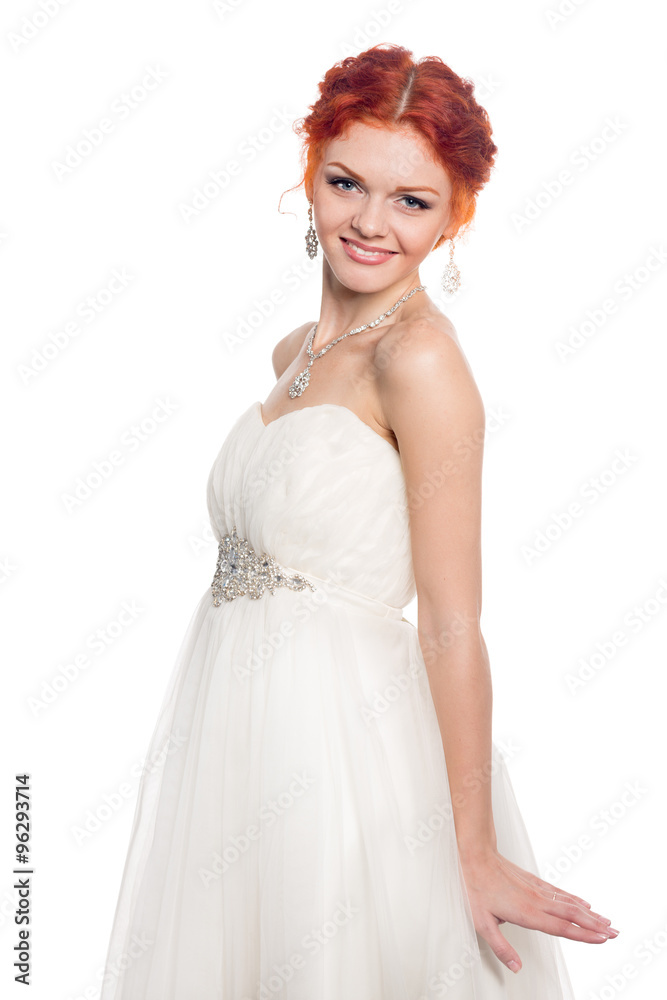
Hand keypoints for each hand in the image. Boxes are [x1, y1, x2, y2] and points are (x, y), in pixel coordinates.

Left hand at [459, 848, 618, 973]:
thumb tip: (516, 967)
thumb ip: (500, 947)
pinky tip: (583, 901)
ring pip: (568, 902)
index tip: (602, 940)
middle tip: (615, 933)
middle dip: (595, 925)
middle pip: (572, 914)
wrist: (474, 853)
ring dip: (589, 913)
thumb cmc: (475, 886)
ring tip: (607, 921)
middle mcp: (536, 900)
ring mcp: (536, 889)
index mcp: (526, 913)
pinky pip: (558, 891)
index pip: (561, 927)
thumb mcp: (481, 923)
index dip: (583, 935)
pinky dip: (574, 897)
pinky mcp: (532, 880)